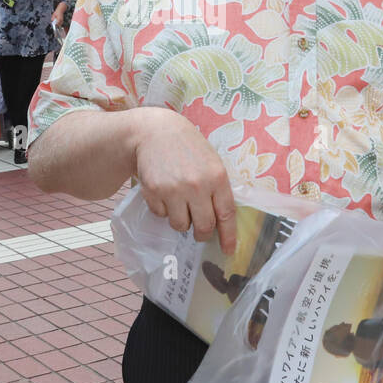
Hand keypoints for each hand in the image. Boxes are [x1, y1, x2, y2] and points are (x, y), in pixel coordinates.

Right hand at [133, 109, 235, 252]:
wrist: (156, 132)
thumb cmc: (189, 148)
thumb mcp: (211, 163)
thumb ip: (218, 189)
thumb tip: (222, 222)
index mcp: (217, 177)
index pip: (226, 214)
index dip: (228, 236)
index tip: (228, 250)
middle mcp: (197, 185)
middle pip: (204, 226)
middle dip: (202, 232)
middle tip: (199, 229)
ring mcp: (174, 190)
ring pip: (180, 225)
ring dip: (181, 220)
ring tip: (179, 203)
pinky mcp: (154, 191)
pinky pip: (161, 215)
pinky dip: (163, 209)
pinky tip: (164, 192)